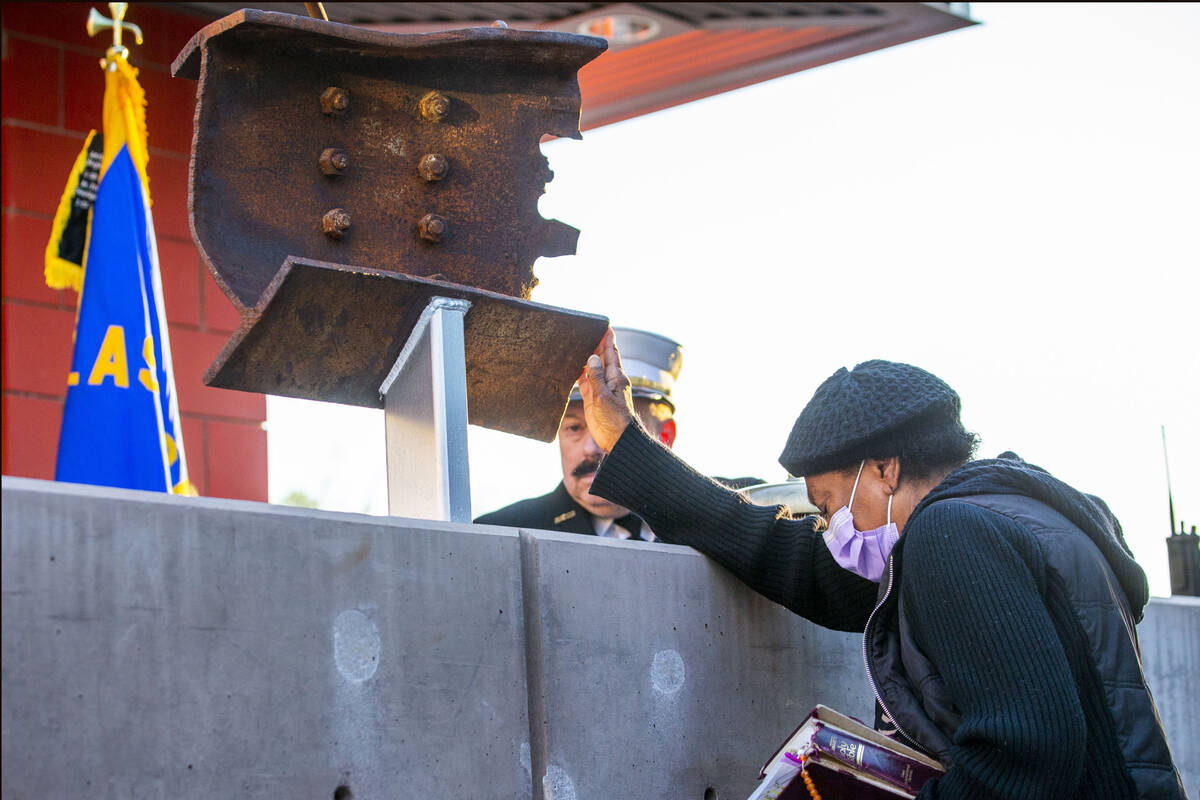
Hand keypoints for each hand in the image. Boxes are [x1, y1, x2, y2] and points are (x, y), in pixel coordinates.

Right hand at [578, 328, 636, 451]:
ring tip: (582, 344)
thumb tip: (593, 357)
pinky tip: (576, 367)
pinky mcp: (592, 400)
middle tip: (591, 331)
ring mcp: (600, 390)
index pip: (611, 353)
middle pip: (602, 358)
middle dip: (598, 345)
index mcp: (616, 377)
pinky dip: (581, 374)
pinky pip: (586, 383)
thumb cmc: (615, 419)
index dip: (608, 340)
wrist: (617, 440)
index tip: (605, 326)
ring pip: (593, 369)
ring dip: (588, 358)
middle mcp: (609, 381)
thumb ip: (596, 376)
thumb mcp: (603, 396)